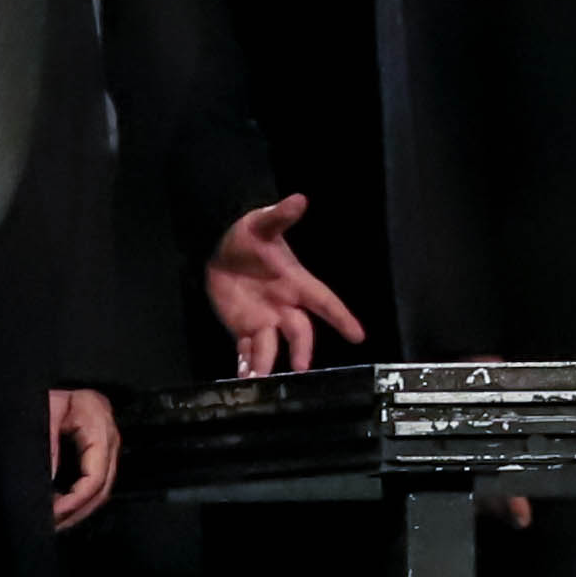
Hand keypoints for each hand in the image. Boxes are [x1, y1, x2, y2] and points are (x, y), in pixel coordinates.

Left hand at [48, 389, 120, 530]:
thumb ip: (48, 445)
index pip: (96, 474)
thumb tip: (51, 483)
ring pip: (102, 487)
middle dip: (79, 510)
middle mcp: (108, 434)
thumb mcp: (43, 413)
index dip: (76, 499)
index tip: (54, 513)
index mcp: (97, 421)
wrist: (34, 379)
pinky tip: (63, 509)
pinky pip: (94, 480)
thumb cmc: (42, 392)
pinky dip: (79, 499)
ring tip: (57, 523)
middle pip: (104, 485)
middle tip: (53, 526)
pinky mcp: (96, 449)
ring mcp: (105, 442)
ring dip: (80, 509)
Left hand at [205, 195, 369, 378]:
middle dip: (301, 349)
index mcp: (295, 282)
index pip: (324, 301)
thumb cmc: (246, 236)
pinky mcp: (244, 328)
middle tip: (300, 367)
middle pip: (300, 331)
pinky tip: (244, 376)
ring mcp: (264, 319)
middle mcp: (284, 305)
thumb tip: (298, 198)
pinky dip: (248, 363)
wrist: (217, 251)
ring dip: (268, 362)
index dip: (341, 318)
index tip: (358, 336)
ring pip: (272, 346)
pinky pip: (249, 350)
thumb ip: (280, 216)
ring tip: (260, 378)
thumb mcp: (261, 224)